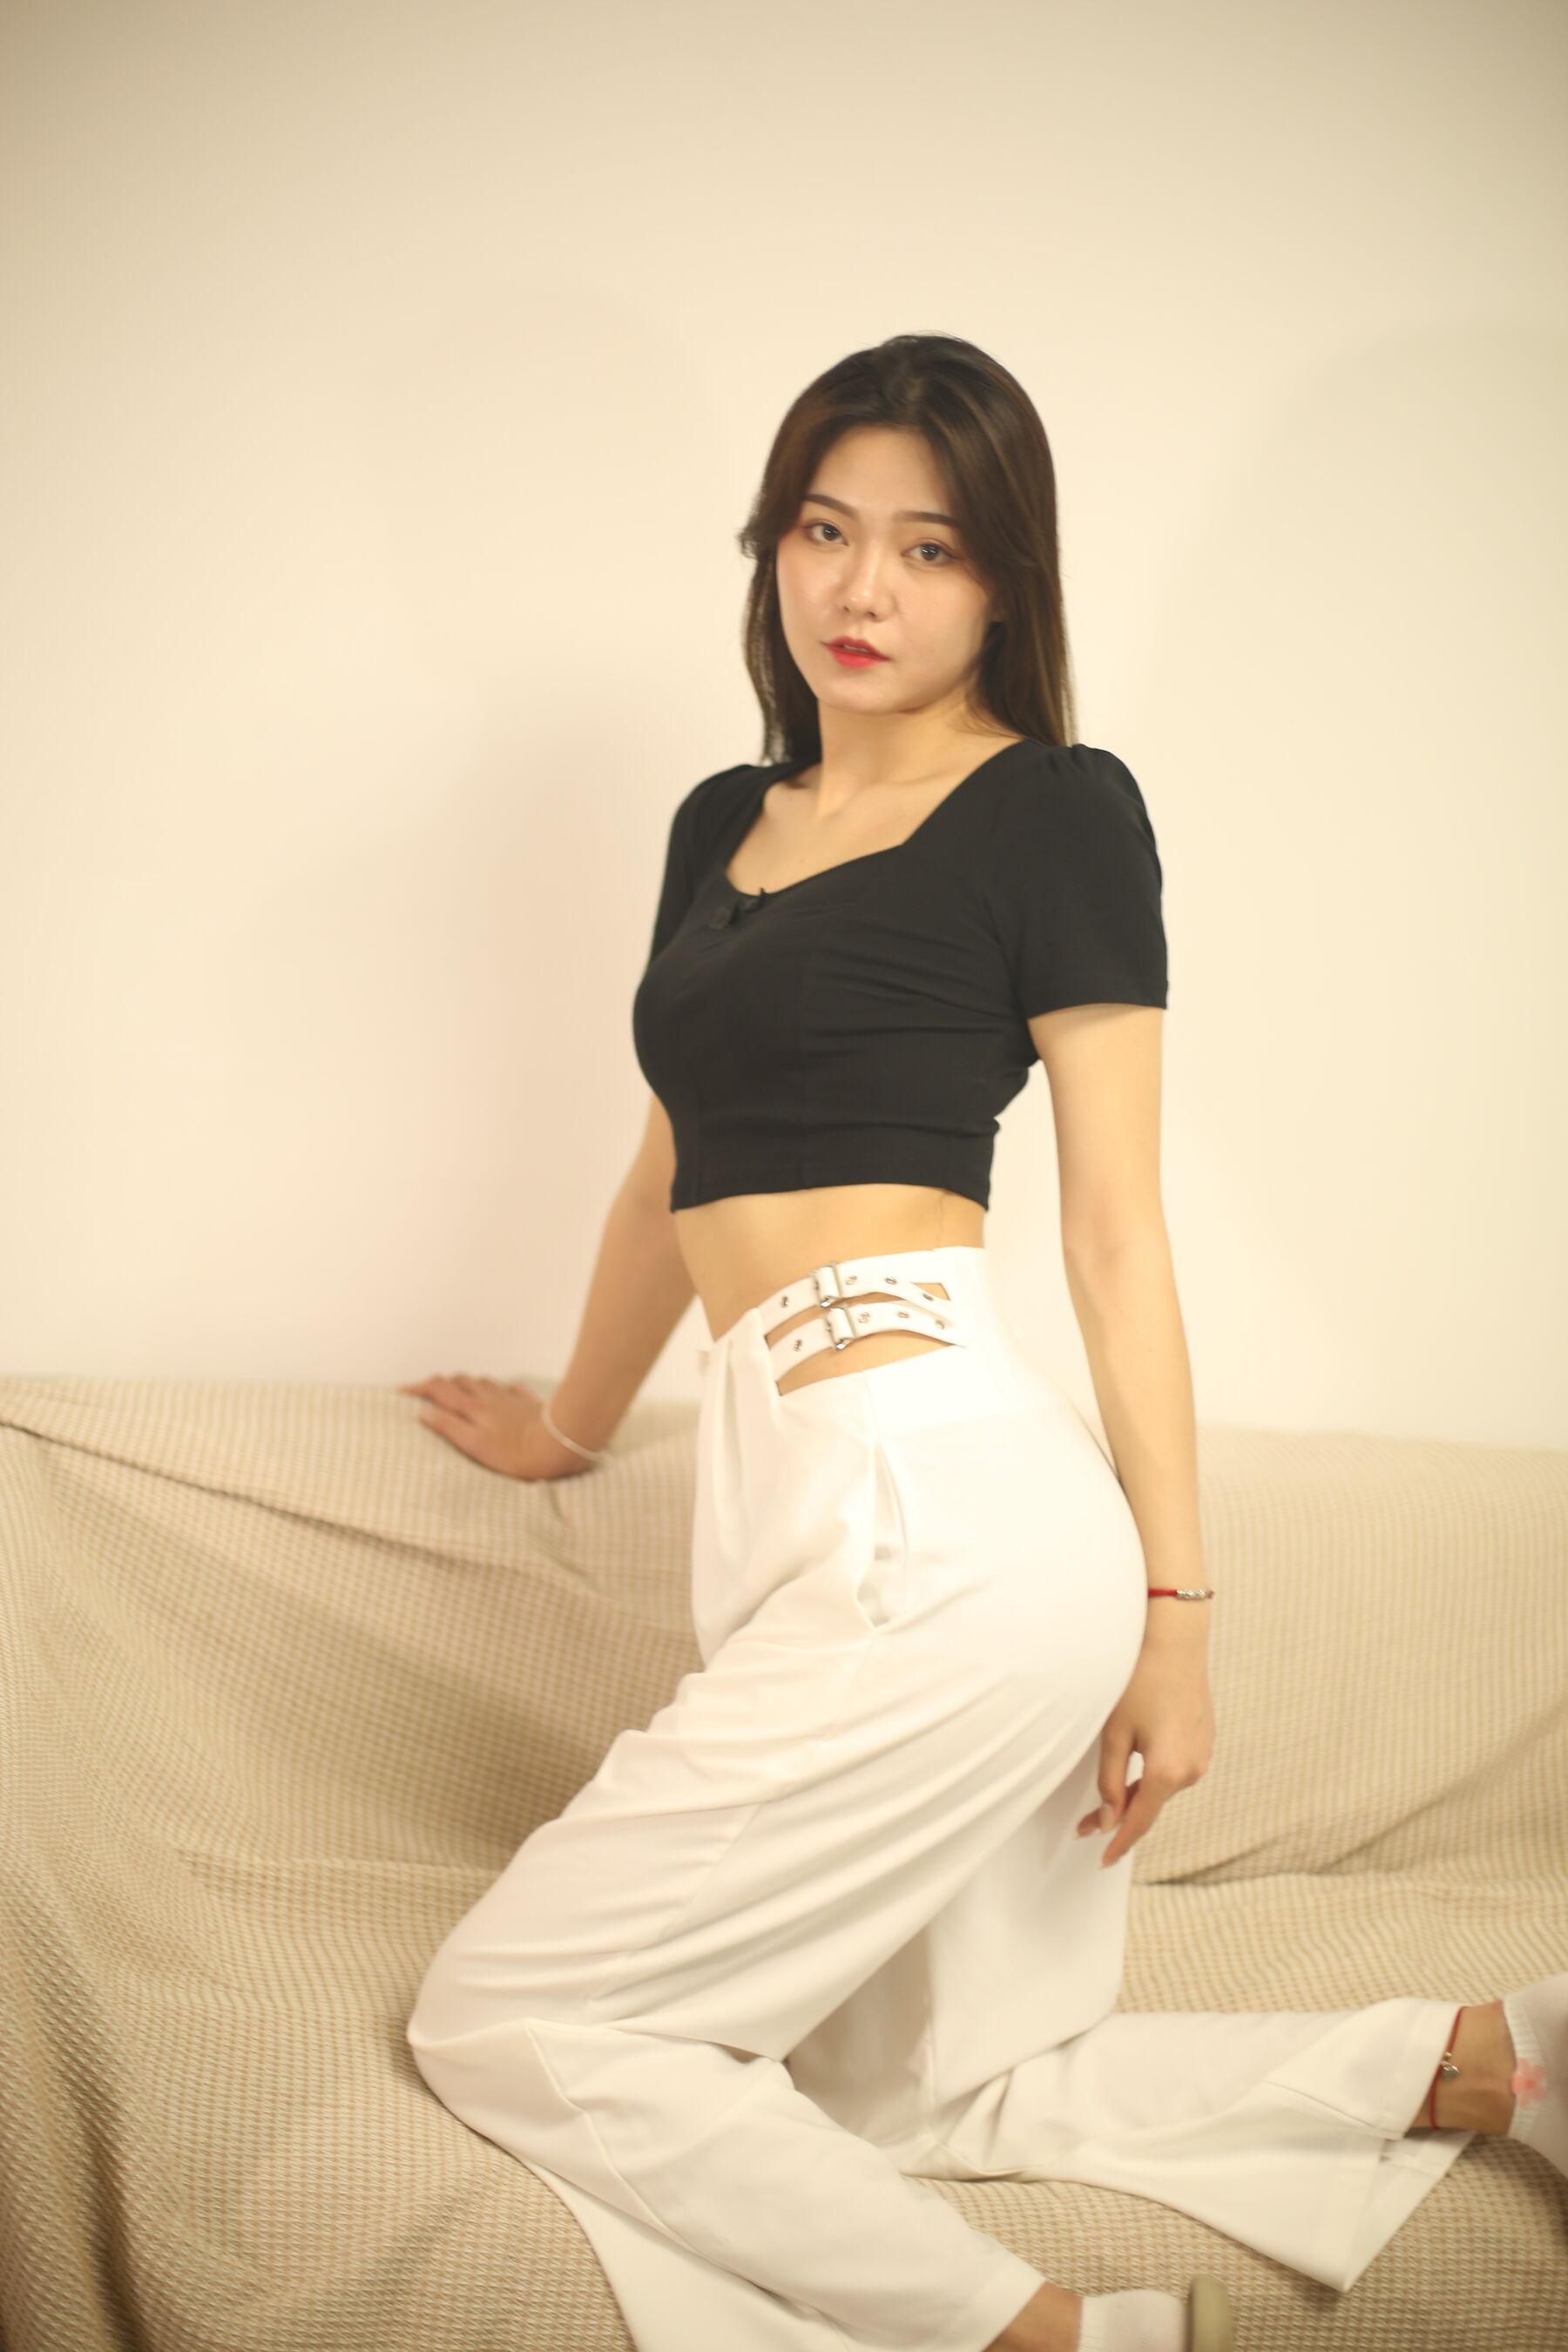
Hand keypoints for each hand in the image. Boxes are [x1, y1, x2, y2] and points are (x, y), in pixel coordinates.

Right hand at [396, 1373, 598, 1481]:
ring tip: (458, 1391)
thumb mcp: (475, 1446)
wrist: (560, 1442)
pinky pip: (509, 1388)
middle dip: (439, 1384)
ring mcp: (510, 1397)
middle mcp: (488, 1397)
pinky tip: (499, 1393)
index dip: (418, 1388)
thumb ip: (449, 1428)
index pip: (439, 1389)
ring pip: (482, 1381)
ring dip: (465, 1383)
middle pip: (458, 1381)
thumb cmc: (516, 1453)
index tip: (401, 1391)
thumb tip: (423, 1412)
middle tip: (427, 1392)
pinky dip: (496, 1389)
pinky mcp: (529, 1402)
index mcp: (472, 1408)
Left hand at [1074, 1639, 1215, 1868]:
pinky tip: (1136, 1762)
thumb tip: (1108, 1818)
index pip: (1139, 1821)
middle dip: (1118, 1815)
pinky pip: (1175, 1768)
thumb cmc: (1138, 1681)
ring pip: (1162, 1787)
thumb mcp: (1115, 1733)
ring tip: (1105, 1794)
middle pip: (1149, 1805)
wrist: (1175, 1640)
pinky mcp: (1205, 1740)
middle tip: (1083, 1825)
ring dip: (1136, 1793)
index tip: (1101, 1861)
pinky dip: (1153, 1774)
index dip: (1118, 1843)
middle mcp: (1192, 1770)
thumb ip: (1110, 1781)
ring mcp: (1203, 1755)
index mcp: (1168, 1772)